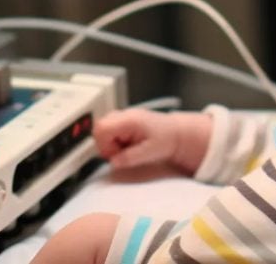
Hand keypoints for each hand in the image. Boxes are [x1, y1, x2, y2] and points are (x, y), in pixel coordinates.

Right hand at [93, 108, 211, 173]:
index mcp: (129, 120)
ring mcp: (122, 116)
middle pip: (99, 128)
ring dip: (109, 143)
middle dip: (105, 144)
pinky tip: (127, 145)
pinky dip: (114, 141)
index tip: (116, 155)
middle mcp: (124, 115)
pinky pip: (109, 131)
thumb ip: (130, 157)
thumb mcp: (150, 152)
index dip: (104, 145)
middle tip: (120, 153)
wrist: (176, 132)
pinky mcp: (123, 121)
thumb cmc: (166, 139)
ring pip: (102, 129)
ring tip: (125, 148)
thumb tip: (113, 162)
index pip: (101, 128)